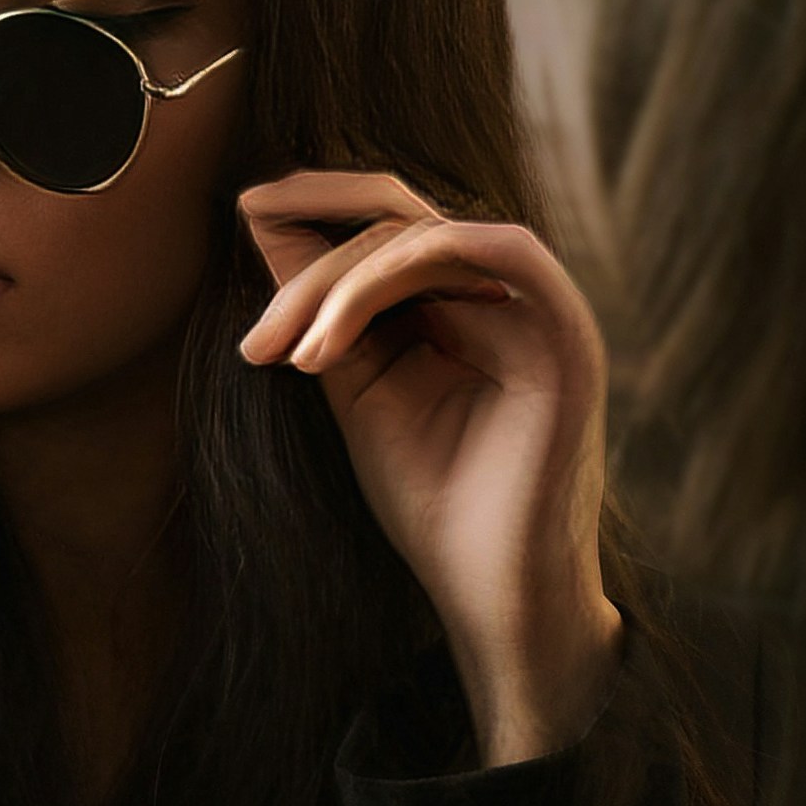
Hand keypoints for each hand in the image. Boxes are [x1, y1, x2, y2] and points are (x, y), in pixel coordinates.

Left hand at [238, 169, 621, 764]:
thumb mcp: (357, 387)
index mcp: (464, 304)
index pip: (386, 226)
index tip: (244, 218)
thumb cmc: (433, 504)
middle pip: (399, 219)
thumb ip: (324, 309)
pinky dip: (390, 276)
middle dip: (313, 256)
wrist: (492, 592)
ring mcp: (539, 305)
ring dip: (337, 285)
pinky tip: (332, 337)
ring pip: (424, 233)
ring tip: (290, 358)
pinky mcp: (562, 324)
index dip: (314, 214)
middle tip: (257, 337)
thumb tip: (261, 218)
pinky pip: (477, 247)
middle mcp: (506, 294)